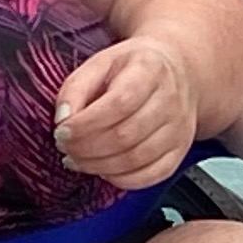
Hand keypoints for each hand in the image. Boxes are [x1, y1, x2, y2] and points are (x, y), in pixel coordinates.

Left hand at [55, 34, 198, 189]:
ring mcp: (179, 128)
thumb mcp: (101, 62)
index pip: (119, 104)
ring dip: (99, 166)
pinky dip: (122, 180)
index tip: (62, 132)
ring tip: (78, 160)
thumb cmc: (134, 68)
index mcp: (150, 70)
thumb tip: (63, 118)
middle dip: (86, 149)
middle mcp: (170, 100)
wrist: (177, 72)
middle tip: (66, 148)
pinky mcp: (180, 150)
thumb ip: (77, 87)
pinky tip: (104, 170)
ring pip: (136, 159)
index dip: (85, 124)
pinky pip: (152, 175)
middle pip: (126, 136)